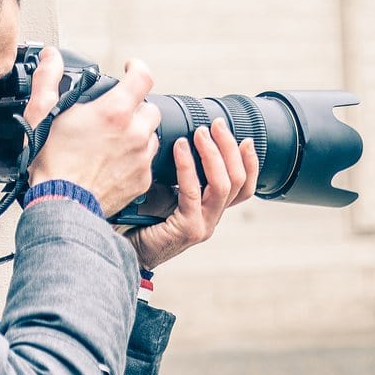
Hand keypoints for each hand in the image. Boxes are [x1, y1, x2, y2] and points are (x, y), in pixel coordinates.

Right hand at [25, 50, 160, 214]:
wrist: (61, 203)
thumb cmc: (52, 163)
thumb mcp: (41, 114)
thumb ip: (48, 79)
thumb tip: (51, 58)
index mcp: (114, 112)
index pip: (143, 77)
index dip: (137, 68)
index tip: (131, 69)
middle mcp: (135, 134)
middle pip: (149, 108)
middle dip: (135, 107)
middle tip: (115, 115)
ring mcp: (141, 158)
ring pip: (151, 135)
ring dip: (138, 133)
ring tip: (115, 140)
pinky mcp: (143, 180)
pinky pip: (147, 161)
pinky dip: (136, 158)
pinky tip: (116, 162)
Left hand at [126, 119, 258, 270]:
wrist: (124, 249)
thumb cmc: (140, 220)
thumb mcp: (167, 192)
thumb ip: (181, 175)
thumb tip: (182, 138)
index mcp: (211, 210)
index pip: (244, 188)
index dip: (251, 164)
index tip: (245, 139)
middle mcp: (212, 218)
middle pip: (238, 181)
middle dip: (229, 149)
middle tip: (217, 125)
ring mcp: (202, 225)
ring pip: (222, 186)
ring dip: (213, 154)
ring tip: (200, 132)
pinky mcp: (187, 229)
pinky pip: (192, 192)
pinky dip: (187, 166)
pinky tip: (180, 147)